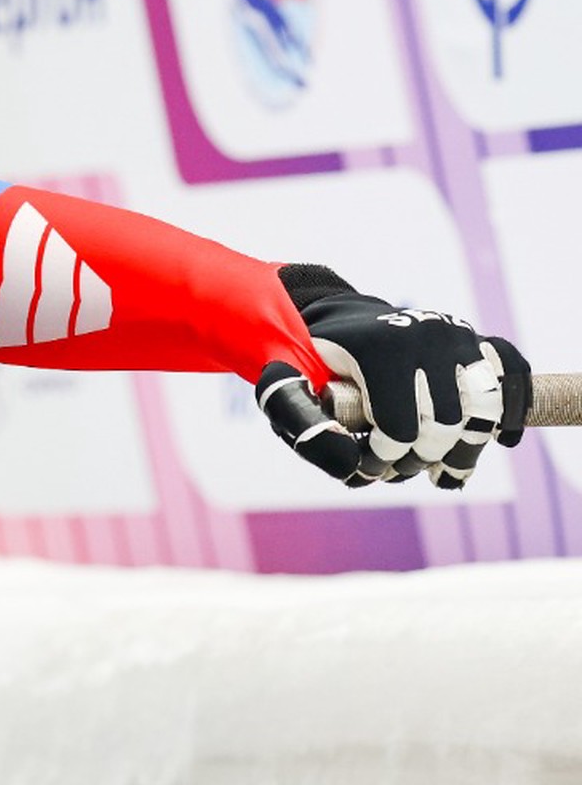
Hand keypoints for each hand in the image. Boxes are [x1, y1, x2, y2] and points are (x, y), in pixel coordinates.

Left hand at [256, 267, 529, 487]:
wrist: (338, 316)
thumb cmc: (308, 357)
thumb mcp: (281, 380)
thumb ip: (297, 419)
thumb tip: (348, 465)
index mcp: (380, 347)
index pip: (401, 427)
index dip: (383, 458)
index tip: (365, 464)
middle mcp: (426, 336)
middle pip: (443, 426)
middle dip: (416, 458)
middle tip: (392, 467)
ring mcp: (456, 337)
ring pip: (481, 412)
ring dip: (459, 451)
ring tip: (432, 469)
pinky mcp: (475, 342)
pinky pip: (504, 389)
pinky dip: (492, 424)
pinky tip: (475, 449)